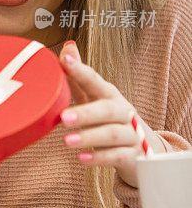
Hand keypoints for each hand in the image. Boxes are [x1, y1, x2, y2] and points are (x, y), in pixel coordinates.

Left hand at [58, 41, 164, 186]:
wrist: (144, 150)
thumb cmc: (110, 119)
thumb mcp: (96, 98)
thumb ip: (80, 77)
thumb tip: (67, 48)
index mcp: (110, 95)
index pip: (96, 81)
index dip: (81, 71)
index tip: (66, 61)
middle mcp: (123, 112)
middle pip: (108, 110)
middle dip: (86, 113)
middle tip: (63, 117)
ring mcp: (131, 134)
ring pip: (113, 134)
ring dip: (89, 137)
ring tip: (66, 141)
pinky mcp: (133, 156)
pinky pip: (117, 156)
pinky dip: (99, 158)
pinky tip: (81, 159)